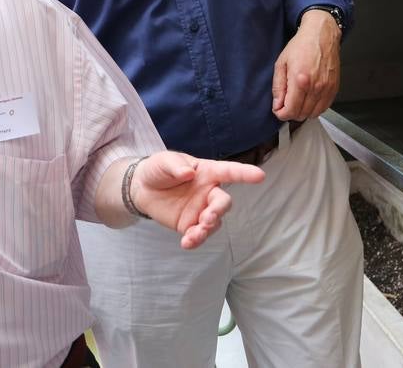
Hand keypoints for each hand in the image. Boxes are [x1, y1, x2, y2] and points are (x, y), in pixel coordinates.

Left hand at [131, 152, 264, 249]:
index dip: (245, 173)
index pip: (230, 172)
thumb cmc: (158, 168)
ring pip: (214, 222)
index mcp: (207, 172)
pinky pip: (198, 235)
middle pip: (223, 202)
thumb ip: (176, 166)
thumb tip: (188, 173)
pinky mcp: (190, 225)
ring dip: (207, 229)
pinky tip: (187, 242)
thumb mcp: (164, 161)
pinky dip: (196, 240)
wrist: (142, 188)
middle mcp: (208, 192)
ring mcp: (201, 210)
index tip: (260, 176)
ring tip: (194, 234)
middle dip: (219, 211)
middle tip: (208, 218)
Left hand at [272, 9, 341, 120]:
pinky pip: (324, 107)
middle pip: (301, 114)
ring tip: (298, 101)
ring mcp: (327, 88)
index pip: (290, 111)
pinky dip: (315, 108)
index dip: (281, 114)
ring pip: (313, 114)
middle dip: (291, 113)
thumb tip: (277, 105)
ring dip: (303, 112)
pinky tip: (309, 99)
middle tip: (286, 104)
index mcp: (300, 80)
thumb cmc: (301, 46)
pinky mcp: (334, 88)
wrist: (322, 35)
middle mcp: (316, 87)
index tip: (278, 109)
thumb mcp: (281, 63)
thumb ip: (278, 87)